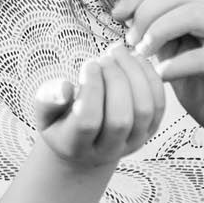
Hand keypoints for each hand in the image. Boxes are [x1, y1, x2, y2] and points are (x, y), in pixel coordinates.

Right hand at [31, 45, 164, 170]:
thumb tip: (65, 87)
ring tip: (118, 52)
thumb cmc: (61, 120)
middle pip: (120, 119)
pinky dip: (150, 77)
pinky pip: (158, 103)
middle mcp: (107, 150)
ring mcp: (133, 142)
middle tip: (103, 57)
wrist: (86, 142)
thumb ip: (47, 99)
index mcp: (75, 146)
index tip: (87, 65)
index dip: (90, 89)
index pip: (87, 121)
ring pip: (144, 110)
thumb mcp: (44, 113)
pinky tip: (135, 58)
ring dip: (134, 74)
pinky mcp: (150, 130)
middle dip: (114, 80)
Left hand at [111, 0, 203, 149]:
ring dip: (160, 30)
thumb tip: (125, 11)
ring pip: (194, 14)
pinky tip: (162, 75)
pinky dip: (178, 64)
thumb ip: (155, 32)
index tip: (116, 15)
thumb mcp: (172, 55)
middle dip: (146, 13)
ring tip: (144, 52)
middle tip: (132, 40)